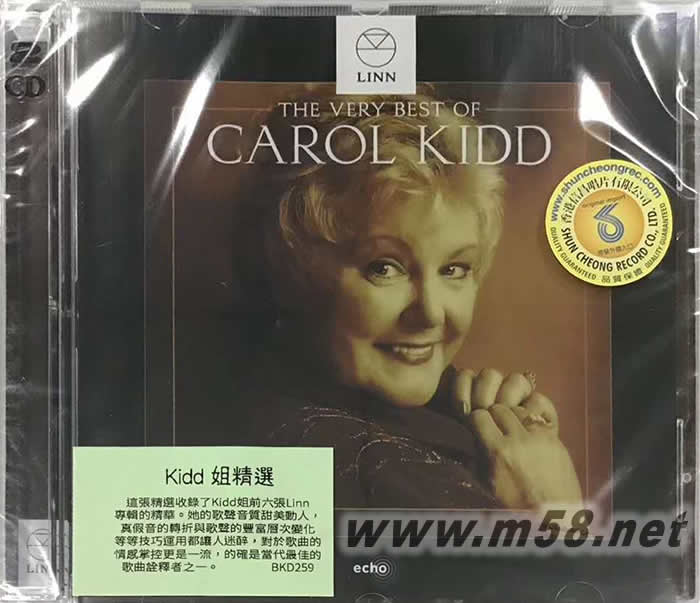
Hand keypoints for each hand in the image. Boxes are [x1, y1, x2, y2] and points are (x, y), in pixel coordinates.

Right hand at [450, 368, 581, 507]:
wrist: (554, 514)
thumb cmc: (516, 504)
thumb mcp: (487, 484)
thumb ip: (471, 461)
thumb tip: (451, 446)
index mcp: (498, 452)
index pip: (479, 416)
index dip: (476, 420)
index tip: (477, 428)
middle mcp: (518, 440)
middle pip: (499, 409)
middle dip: (493, 417)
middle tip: (495, 429)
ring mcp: (539, 438)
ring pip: (518, 410)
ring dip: (512, 418)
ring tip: (513, 433)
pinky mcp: (555, 438)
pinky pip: (537, 421)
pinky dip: (530, 426)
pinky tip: (530, 439)